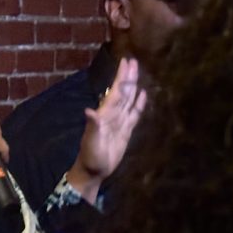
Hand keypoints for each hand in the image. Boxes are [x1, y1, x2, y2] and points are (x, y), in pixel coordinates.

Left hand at [67, 58, 145, 203]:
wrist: (94, 171)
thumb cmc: (90, 157)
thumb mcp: (91, 142)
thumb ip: (92, 126)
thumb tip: (89, 110)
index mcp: (105, 115)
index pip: (116, 92)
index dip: (121, 78)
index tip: (126, 62)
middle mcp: (112, 115)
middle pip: (123, 92)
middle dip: (128, 77)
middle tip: (133, 61)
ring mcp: (119, 122)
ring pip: (128, 100)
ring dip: (133, 87)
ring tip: (138, 72)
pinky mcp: (125, 131)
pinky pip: (134, 114)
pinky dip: (139, 104)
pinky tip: (143, 95)